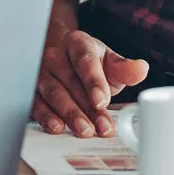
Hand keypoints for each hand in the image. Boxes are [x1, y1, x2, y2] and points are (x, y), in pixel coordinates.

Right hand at [31, 11, 148, 137]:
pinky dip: (46, 117)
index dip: (94, 82)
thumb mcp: (110, 61)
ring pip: (53, 94)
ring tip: (84, 130)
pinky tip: (57, 127)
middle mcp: (55, 56)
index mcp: (77, 43)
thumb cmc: (90, 63)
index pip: (85, 61)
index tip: (102, 101)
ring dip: (69, 114)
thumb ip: (125, 68)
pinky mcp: (33, 90)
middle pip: (70, 82)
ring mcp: (41, 73)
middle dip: (86, 108)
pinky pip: (37, 104)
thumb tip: (140, 69)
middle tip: (101, 127)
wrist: (63, 58)